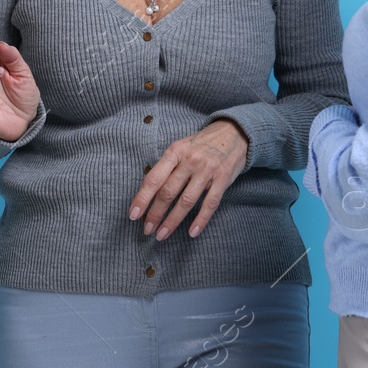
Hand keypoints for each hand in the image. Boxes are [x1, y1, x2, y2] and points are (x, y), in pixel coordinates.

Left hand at [128, 120, 249, 240]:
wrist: (233, 132)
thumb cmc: (201, 144)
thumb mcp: (181, 147)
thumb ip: (167, 167)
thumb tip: (148, 192)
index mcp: (175, 151)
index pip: (154, 178)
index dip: (142, 198)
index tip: (133, 214)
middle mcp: (190, 160)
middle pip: (168, 192)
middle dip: (155, 213)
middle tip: (147, 229)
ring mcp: (207, 170)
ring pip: (187, 201)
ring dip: (172, 221)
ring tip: (162, 234)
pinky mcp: (223, 179)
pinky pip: (210, 204)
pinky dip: (200, 220)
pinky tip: (192, 232)